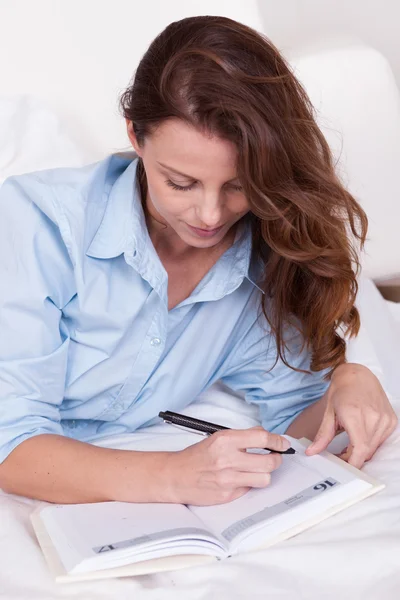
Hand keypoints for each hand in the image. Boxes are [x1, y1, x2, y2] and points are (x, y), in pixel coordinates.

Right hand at [163, 427, 289, 504]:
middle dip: (276, 459)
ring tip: (257, 470)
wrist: (176, 475)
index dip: (277, 441)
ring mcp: (228, 479)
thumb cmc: (197, 456)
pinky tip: (241, 479)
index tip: (283, 443)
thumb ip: (242, 436)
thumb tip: (265, 435)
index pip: (261, 438)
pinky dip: (249, 484)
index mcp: (225, 440)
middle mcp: (227, 459)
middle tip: (274, 457)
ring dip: (264, 474)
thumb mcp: (217, 438)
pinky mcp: (227, 495)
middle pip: (269, 462)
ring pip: (264, 479)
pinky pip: (250, 490)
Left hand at [306, 363, 397, 467]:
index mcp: (355, 414)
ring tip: (347, 447)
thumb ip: (322, 435)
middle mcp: (373, 417)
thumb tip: (312, 452)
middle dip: (352, 458)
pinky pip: (381, 440)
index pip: (360, 449)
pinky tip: (359, 439)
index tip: (342, 468)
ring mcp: (385, 419)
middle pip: (366, 451)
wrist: (358, 375)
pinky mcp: (391, 420)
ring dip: (361, 452)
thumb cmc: (342, 390)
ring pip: (374, 448)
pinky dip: (369, 444)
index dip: (352, 463)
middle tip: (339, 457)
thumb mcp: (329, 412)